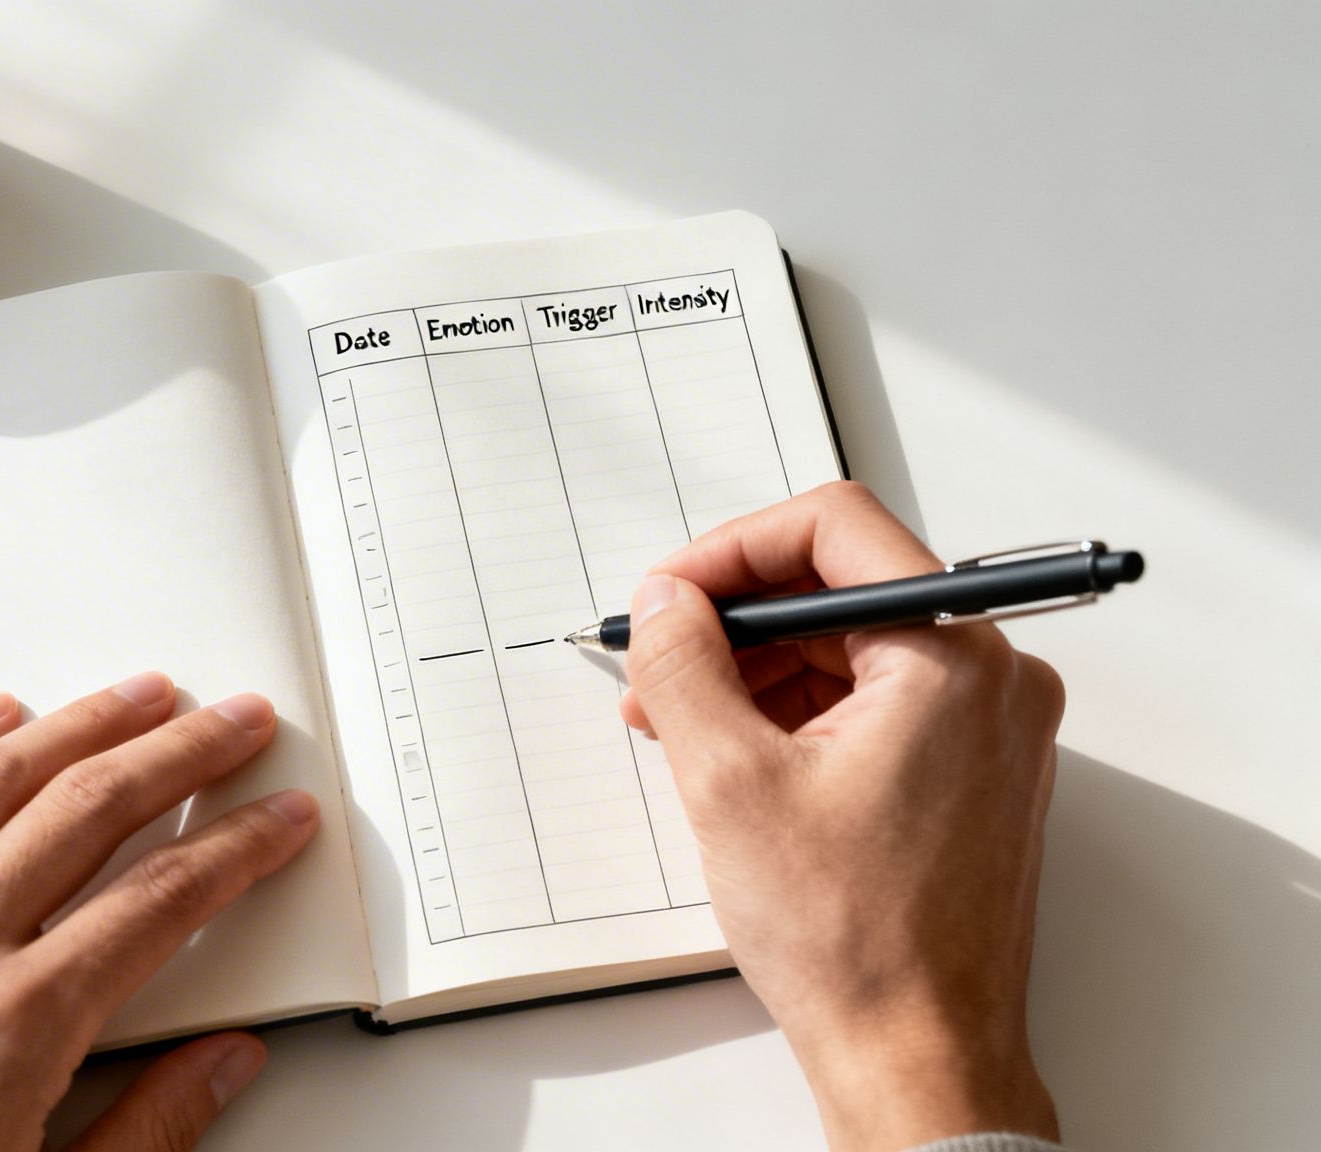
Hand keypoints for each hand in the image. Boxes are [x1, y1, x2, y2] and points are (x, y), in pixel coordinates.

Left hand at [0, 672, 318, 1150]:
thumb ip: (150, 1130)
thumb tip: (225, 1064)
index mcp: (15, 1028)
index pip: (163, 899)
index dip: (239, 848)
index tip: (279, 819)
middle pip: (90, 809)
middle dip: (183, 752)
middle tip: (235, 723)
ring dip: (81, 723)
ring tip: (141, 695)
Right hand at [621, 483, 1062, 1150]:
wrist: (917, 1056)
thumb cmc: (855, 941)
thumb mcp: (729, 780)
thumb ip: (685, 665)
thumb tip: (664, 604)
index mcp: (953, 658)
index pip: (835, 528)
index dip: (731, 550)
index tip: (671, 595)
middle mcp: (993, 678)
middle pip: (843, 588)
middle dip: (735, 622)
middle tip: (659, 662)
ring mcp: (990, 728)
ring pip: (855, 647)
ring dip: (759, 670)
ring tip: (681, 725)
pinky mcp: (973, 771)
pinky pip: (877, 701)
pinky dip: (801, 713)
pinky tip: (736, 754)